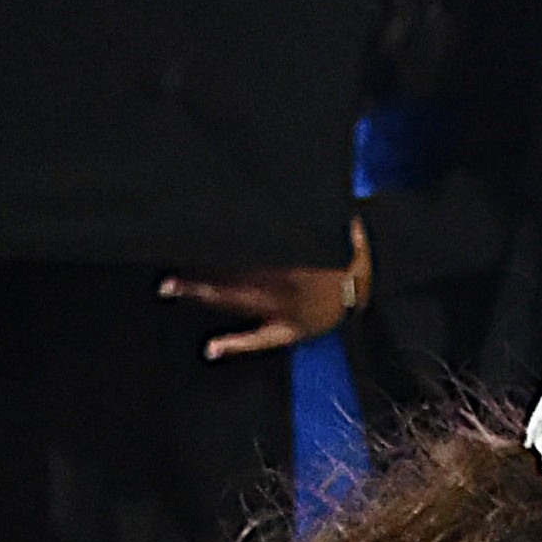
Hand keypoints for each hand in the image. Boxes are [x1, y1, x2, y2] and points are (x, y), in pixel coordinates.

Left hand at [169, 214, 368, 359]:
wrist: (375, 285)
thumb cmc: (348, 251)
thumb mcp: (325, 226)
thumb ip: (297, 218)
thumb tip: (275, 193)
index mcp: (287, 256)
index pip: (240, 251)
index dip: (211, 245)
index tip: (183, 236)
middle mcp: (280, 283)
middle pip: (230, 277)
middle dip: (197, 274)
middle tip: (166, 272)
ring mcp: (283, 310)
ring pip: (236, 302)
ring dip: (204, 295)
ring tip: (174, 289)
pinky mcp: (291, 331)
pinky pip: (261, 338)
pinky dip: (236, 344)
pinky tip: (212, 348)